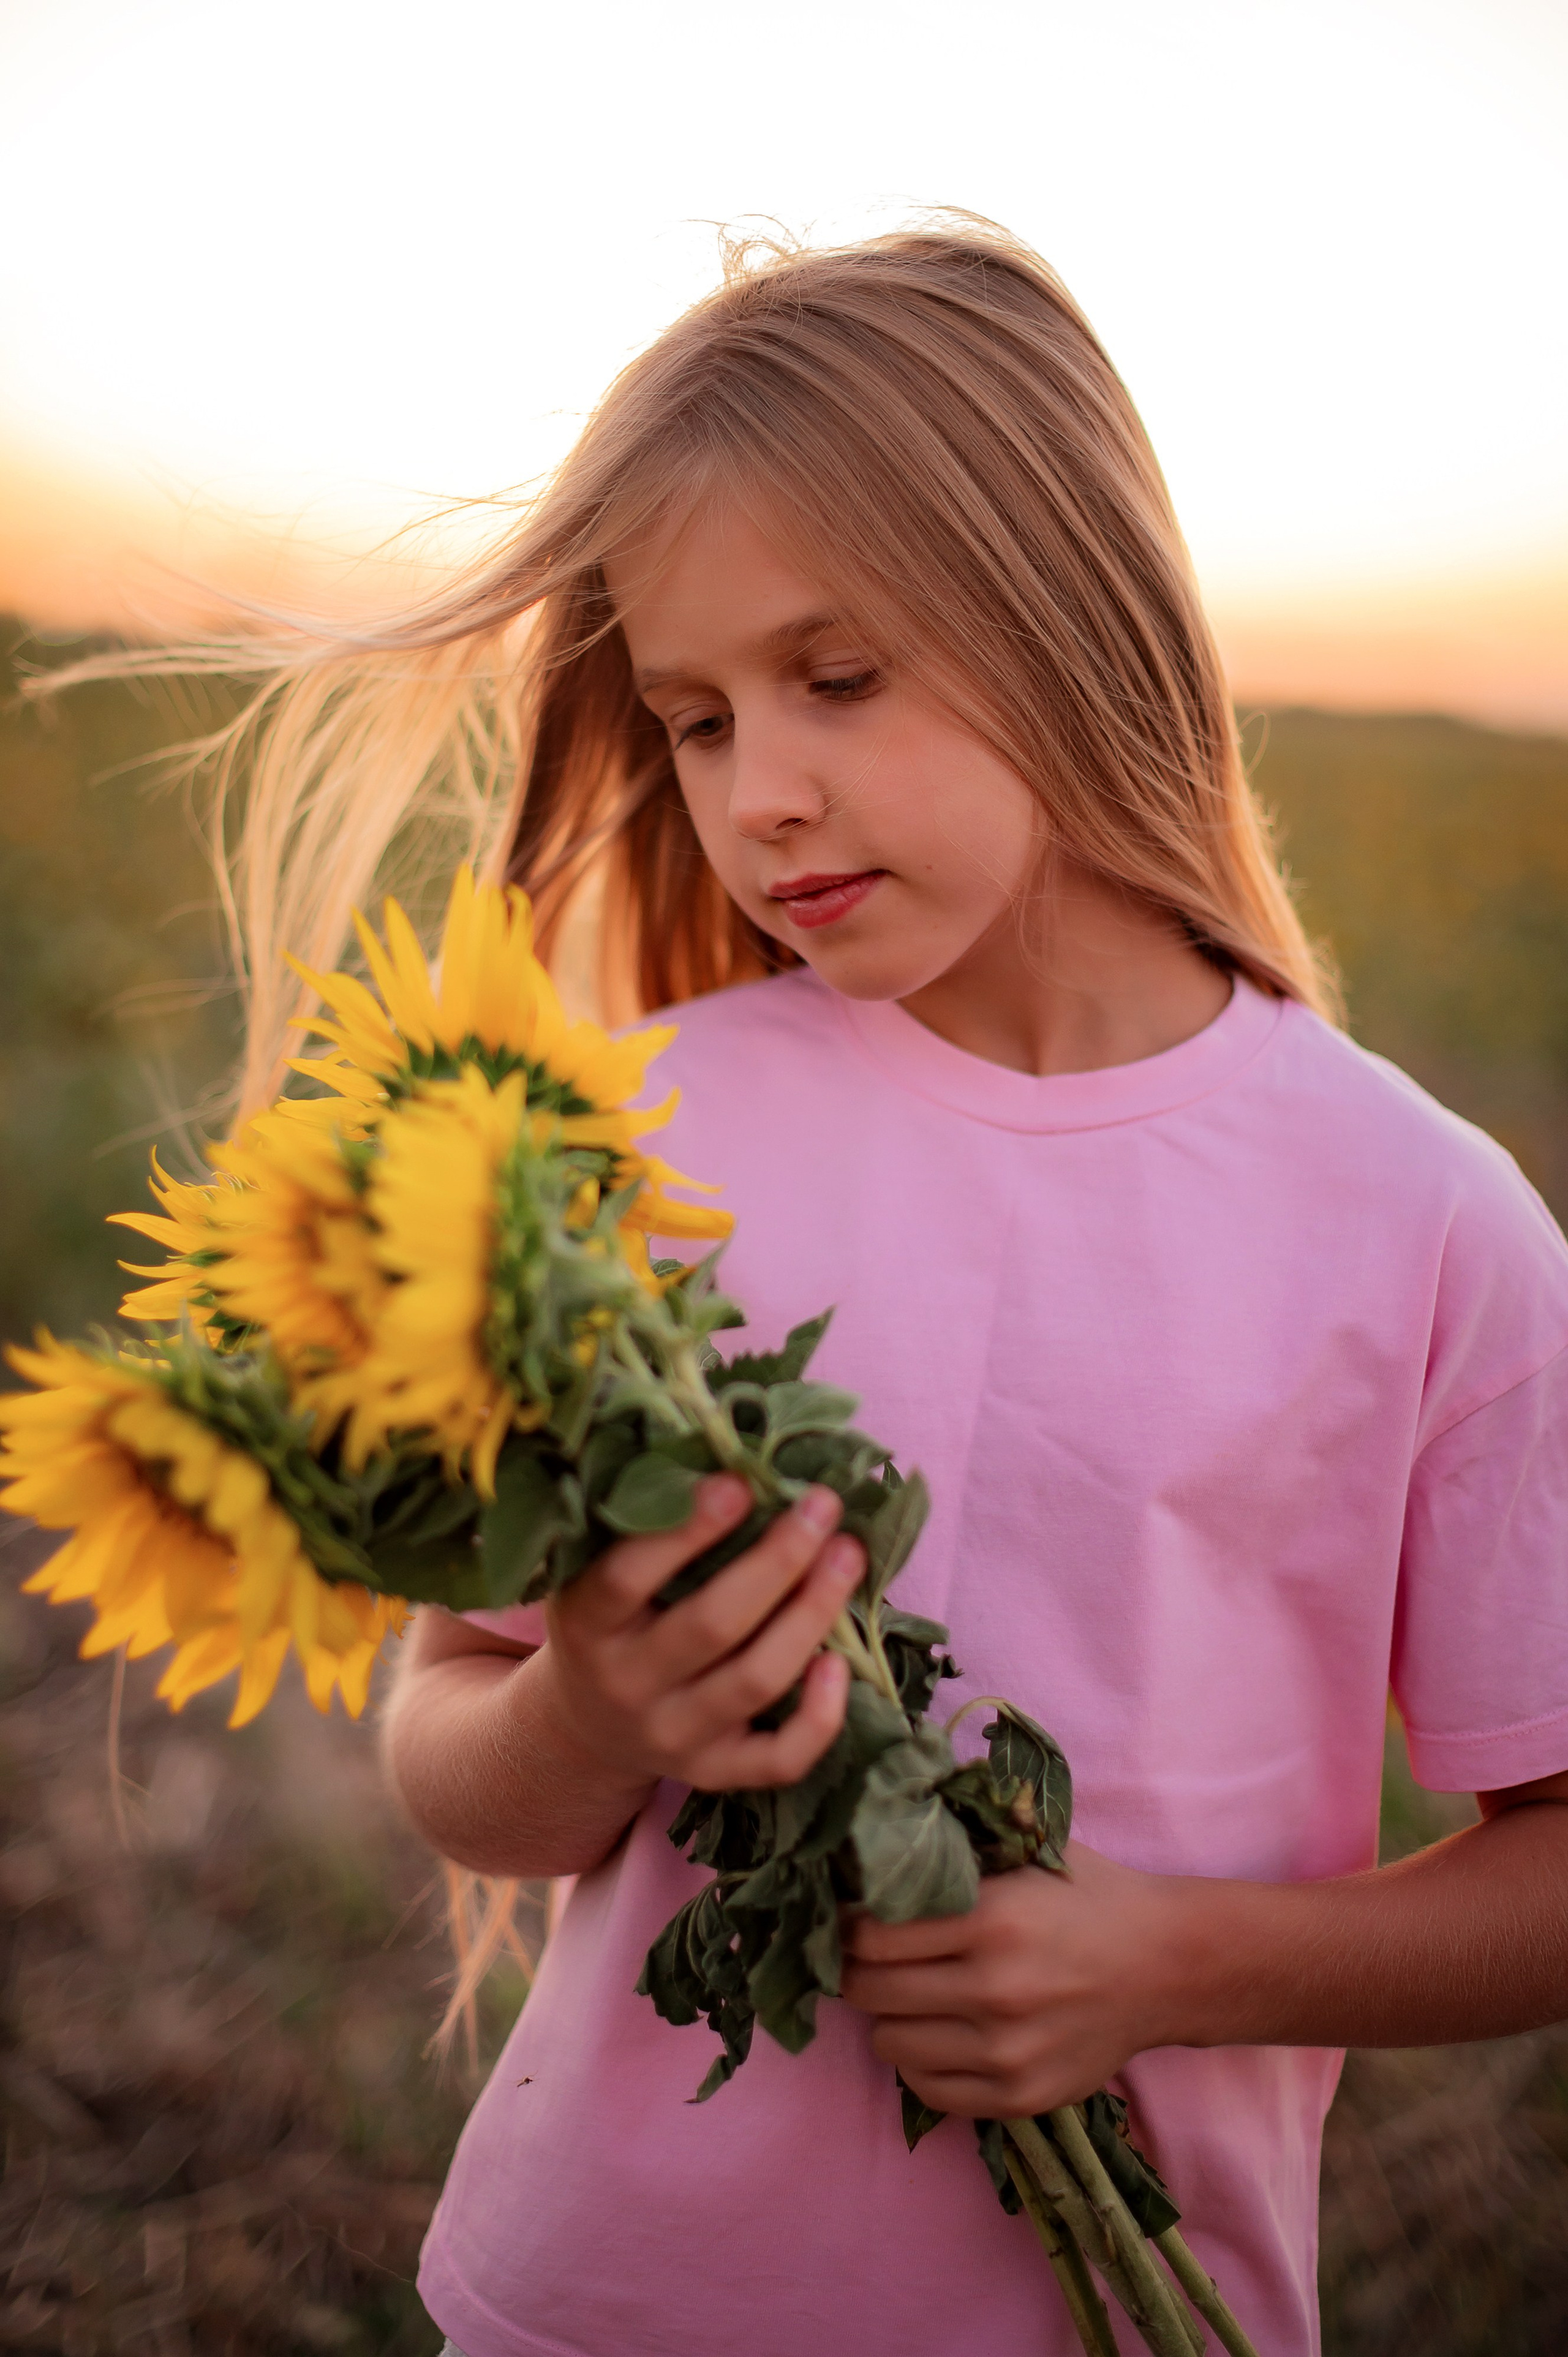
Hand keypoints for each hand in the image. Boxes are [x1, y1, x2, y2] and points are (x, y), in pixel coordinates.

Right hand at [535, 1474, 861, 1798]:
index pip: (629, 1576)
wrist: (586, 1724)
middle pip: (711, 1625)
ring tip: (848, 1555)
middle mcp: (626, 1684)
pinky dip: (818, 1717)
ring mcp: (672, 1736)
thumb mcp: (596, 1569)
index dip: (687, 1529)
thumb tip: (733, 1450)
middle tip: (822, 1506)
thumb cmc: (611, 1618)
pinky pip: (777, 1759)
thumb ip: (644, 1522)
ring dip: (812, 1614)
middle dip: (778, 1560)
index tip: (740, 1482)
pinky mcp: (714, 1773)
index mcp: (586, 1623)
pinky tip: (841, 1664)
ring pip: (755, 1681)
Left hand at [839, 1844, 1185, 2116]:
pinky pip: (927, 2091)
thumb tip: (871, 1852)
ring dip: (889, 2018)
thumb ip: (955, 1857)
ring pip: (889, 2044)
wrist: (1167, 1966)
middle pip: (869, 1992)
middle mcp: (995, 1990)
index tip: (853, 1920)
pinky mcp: (1019, 2096)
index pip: (869, 1936)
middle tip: (871, 1959)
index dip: (850, 1926)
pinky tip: (939, 2033)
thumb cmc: (1088, 1899)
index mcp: (992, 1920)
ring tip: (911, 1995)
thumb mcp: (1025, 1857)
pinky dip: (919, 2062)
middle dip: (858, 1972)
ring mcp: (1007, 2052)